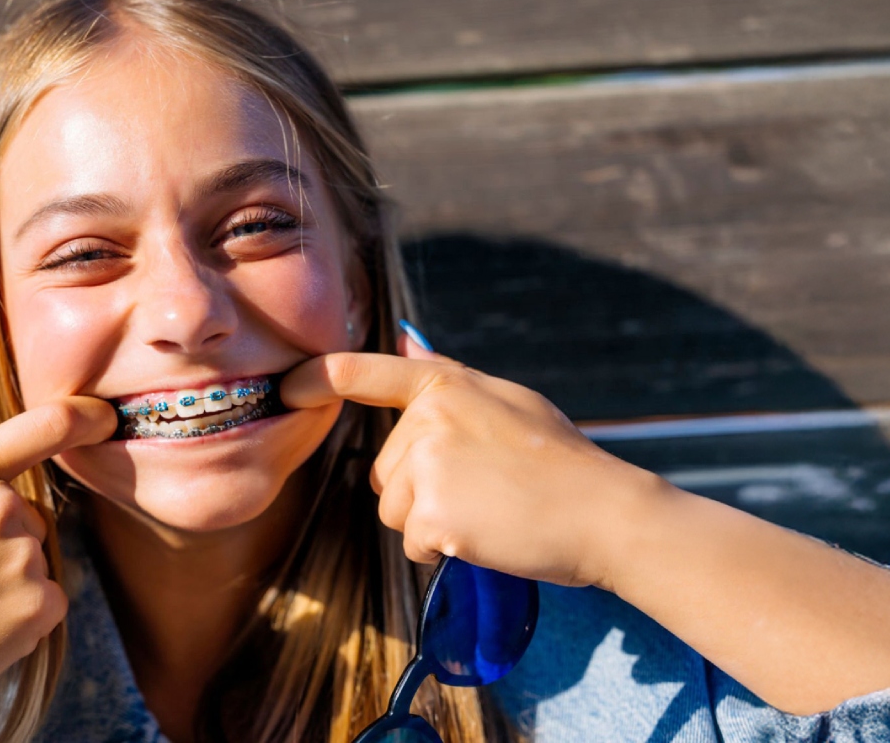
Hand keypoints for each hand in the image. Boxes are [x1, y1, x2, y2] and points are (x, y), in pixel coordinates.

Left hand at [280, 334, 665, 588]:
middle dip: (420, 489)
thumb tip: (403, 339)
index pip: (364, 372)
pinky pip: (414, 543)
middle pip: (384, 470)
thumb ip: (446, 377)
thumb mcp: (505, 400)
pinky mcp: (432, 515)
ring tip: (488, 511)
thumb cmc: (558, 461)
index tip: (286, 387)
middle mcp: (428, 419)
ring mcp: (428, 466)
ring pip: (394, 510)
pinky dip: (444, 550)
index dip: (317, 378)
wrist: (603, 513)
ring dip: (431, 522)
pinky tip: (485, 536)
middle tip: (485, 488)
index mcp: (446, 385)